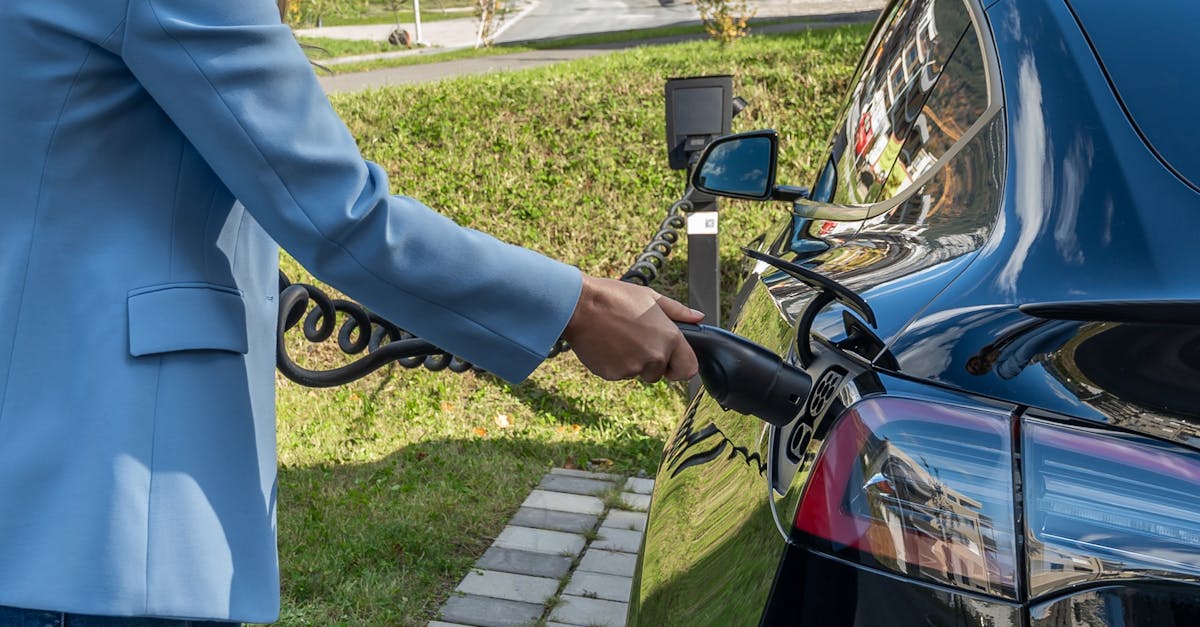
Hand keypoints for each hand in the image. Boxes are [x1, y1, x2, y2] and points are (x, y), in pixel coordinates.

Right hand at [562, 275, 703, 381]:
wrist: (579, 306)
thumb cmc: (615, 297)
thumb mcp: (650, 297)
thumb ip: (677, 311)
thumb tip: (699, 317)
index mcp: (669, 338)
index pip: (688, 369)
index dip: (680, 366)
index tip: (670, 361)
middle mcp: (655, 356)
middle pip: (659, 373)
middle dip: (650, 362)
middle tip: (633, 338)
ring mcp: (633, 368)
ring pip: (637, 373)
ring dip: (631, 362)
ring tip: (617, 337)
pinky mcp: (613, 375)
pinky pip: (618, 374)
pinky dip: (613, 363)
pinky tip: (605, 344)